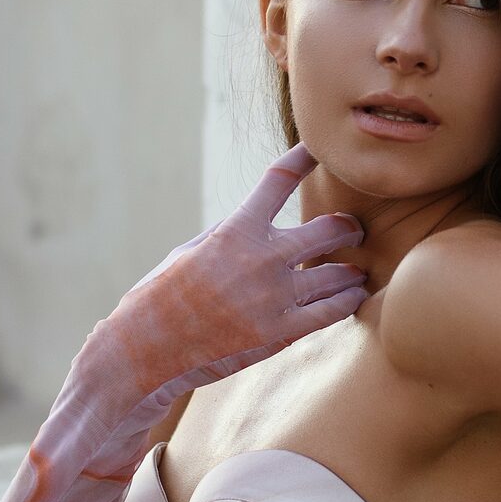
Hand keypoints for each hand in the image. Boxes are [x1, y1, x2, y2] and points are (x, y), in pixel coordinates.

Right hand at [111, 143, 367, 393]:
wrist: (145, 351)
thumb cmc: (162, 297)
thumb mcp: (190, 250)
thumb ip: (230, 232)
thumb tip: (262, 218)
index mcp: (235, 230)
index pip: (279, 179)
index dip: (305, 157)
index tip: (321, 150)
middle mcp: (261, 258)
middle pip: (329, 230)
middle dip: (347, 228)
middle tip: (353, 232)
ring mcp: (274, 297)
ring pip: (338, 274)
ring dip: (351, 271)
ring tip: (355, 271)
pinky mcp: (280, 333)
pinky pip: (333, 311)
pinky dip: (348, 300)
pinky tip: (352, 296)